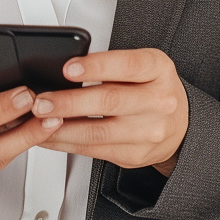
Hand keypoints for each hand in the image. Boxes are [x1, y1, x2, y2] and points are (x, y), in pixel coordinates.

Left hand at [33, 48, 188, 174]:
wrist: (180, 125)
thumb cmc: (154, 87)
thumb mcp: (145, 64)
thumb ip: (113, 64)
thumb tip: (68, 69)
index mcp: (158, 69)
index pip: (127, 66)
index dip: (96, 67)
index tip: (68, 69)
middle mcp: (158, 101)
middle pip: (109, 101)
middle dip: (70, 102)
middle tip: (42, 101)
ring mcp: (148, 132)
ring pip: (98, 132)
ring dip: (63, 128)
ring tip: (39, 121)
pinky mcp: (134, 156)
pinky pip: (95, 151)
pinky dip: (68, 143)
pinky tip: (51, 136)